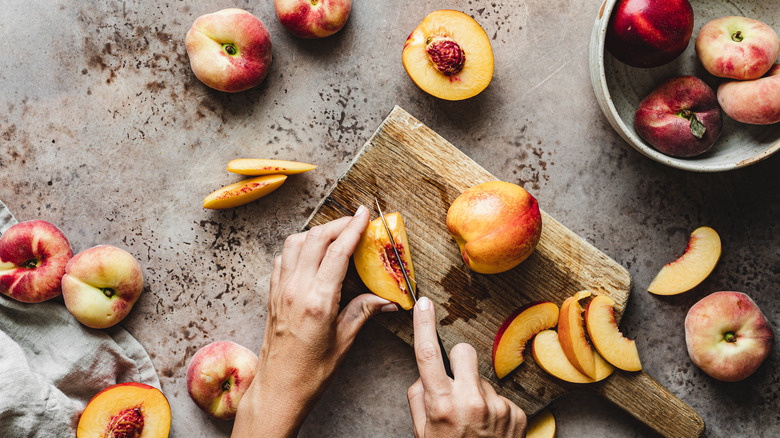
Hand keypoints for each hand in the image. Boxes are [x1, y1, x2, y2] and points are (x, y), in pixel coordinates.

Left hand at [232, 206, 396, 437]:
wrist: (277, 388)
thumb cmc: (311, 372)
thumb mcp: (344, 341)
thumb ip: (364, 311)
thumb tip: (389, 299)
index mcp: (317, 300)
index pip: (337, 251)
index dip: (353, 228)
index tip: (364, 214)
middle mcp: (295, 289)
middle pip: (316, 238)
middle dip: (337, 224)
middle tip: (356, 221)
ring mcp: (280, 289)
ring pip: (295, 242)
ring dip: (316, 232)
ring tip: (335, 234)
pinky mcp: (272, 294)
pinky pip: (283, 257)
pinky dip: (298, 247)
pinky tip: (311, 253)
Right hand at [407, 297, 526, 436]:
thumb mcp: (422, 431)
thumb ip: (419, 397)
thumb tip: (426, 373)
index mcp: (441, 404)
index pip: (427, 355)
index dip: (424, 325)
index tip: (423, 304)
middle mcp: (470, 401)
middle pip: (464, 352)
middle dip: (459, 364)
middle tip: (457, 385)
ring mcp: (497, 407)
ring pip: (484, 379)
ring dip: (478, 393)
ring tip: (476, 422)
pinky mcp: (518, 414)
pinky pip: (502, 398)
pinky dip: (496, 411)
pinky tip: (491, 430)